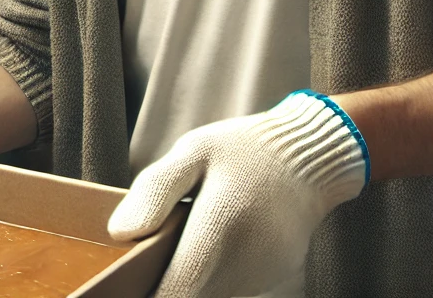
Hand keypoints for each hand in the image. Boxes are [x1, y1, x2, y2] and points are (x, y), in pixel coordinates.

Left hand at [107, 92, 366, 297]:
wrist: (311, 156)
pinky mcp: (274, 276)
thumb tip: (120, 233)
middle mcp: (246, 261)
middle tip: (144, 264)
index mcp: (220, 227)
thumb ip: (155, 191)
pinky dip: (212, 279)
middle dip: (165, 285)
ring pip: (212, 296)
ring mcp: (264, 273)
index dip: (146, 293)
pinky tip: (208, 248)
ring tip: (179, 248)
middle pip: (191, 297)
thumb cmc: (244, 149)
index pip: (175, 291)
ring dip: (189, 282)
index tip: (126, 285)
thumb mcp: (194, 151)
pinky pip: (232, 289)